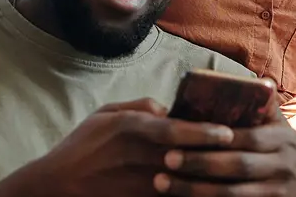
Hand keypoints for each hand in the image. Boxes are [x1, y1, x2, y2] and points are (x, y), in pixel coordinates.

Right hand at [32, 98, 237, 196]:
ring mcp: (134, 185)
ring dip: (204, 179)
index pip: (172, 130)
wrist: (55, 188)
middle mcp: (133, 157)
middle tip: (241, 153)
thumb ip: (137, 107)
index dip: (201, 132)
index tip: (226, 132)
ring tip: (232, 176)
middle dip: (211, 155)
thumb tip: (167, 109)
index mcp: (127, 128)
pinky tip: (204, 193)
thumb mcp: (103, 115)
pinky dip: (185, 195)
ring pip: (179, 183)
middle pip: (182, 158)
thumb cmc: (80, 147)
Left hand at [152, 85, 295, 196]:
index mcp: (284, 139)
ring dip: (195, 190)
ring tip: (163, 182)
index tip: (179, 136)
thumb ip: (262, 105)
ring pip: (233, 194)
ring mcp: (281, 194)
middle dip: (200, 163)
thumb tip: (247, 79)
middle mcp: (286, 167)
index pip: (245, 137)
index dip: (212, 138)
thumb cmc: (281, 150)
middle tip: (166, 159)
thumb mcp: (279, 126)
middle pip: (238, 166)